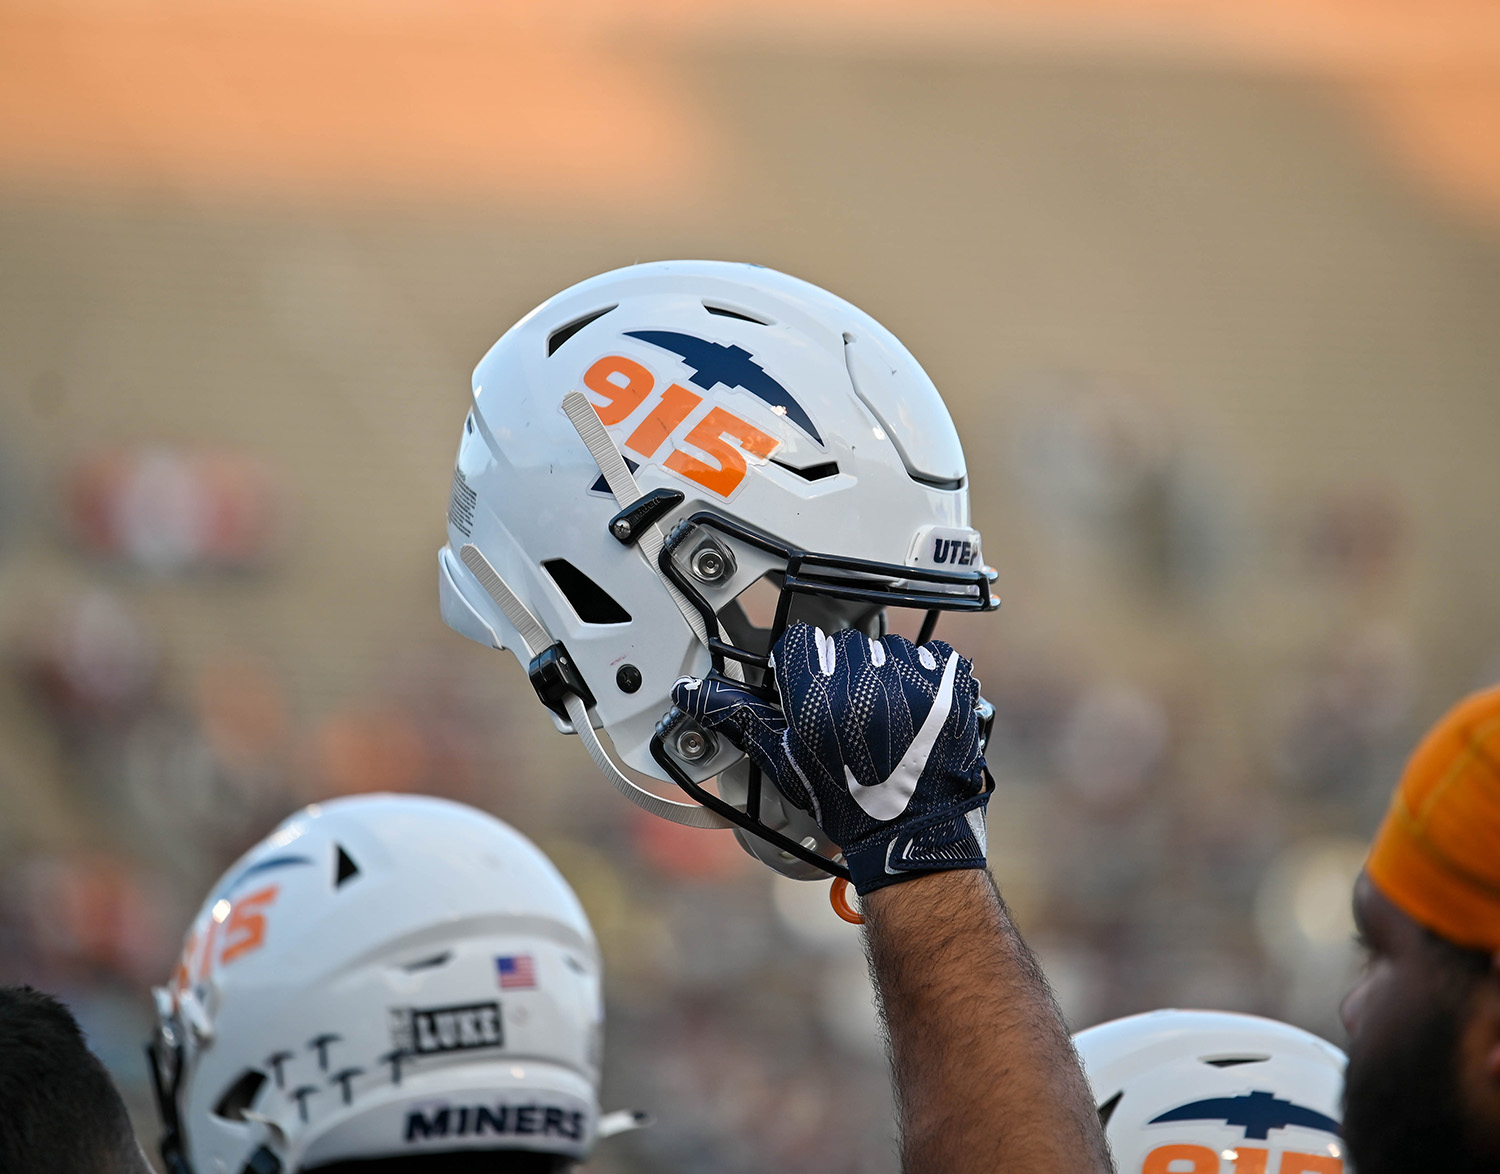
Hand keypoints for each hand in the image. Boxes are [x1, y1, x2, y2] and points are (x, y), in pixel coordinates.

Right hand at [672, 622, 989, 893]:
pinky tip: (916, 710)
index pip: (801, 643)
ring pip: (886, 647)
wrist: (912, 833)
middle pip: (843, 644)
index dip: (803, 669)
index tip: (810, 690)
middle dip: (842, 672)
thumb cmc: (847, 804)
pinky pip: (932, 656)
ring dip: (883, 672)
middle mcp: (865, 679)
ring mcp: (913, 679)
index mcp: (818, 693)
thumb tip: (692, 693)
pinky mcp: (950, 685)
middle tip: (847, 714)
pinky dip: (924, 676)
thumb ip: (739, 719)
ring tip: (884, 715)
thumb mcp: (785, 763)